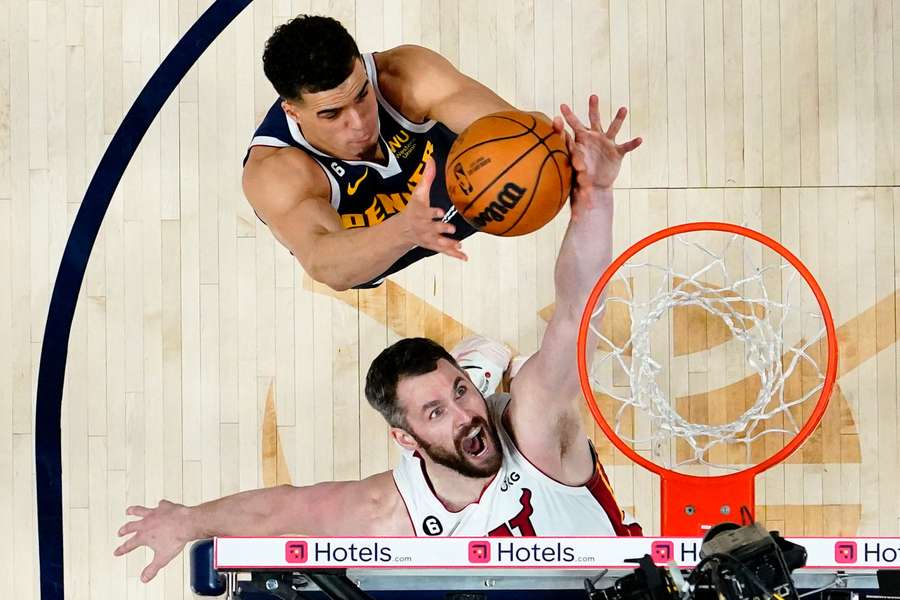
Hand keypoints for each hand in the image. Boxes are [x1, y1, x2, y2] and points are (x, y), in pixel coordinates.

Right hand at [114, 500, 193, 582]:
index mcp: (144, 536)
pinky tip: (160, 504)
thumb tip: (144, 578)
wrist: (187, 523)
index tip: (117, 552)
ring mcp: (155, 513)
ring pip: (140, 511)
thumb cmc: (176, 539)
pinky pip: (161, 504)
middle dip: (124, 530)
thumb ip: (152, 568)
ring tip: (129, 511)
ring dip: (133, 511)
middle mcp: (146, 523)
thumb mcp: (162, 558)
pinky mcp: (165, 506)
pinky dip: (160, 505)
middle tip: (120, 532)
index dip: (122, 549)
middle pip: (131, 526)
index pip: (129, 544)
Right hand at [401, 158, 467, 260]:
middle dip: (441, 229)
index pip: (427, 213)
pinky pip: (445, 251)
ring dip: (449, 244)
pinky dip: (454, 255)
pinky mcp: (435, 246)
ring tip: (459, 244)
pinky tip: (464, 257)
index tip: (440, 212)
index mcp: (421, 214)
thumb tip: (431, 159)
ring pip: (440, 242)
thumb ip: (427, 178)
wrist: (404, 230)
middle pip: (434, 229)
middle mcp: (425, 227)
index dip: (433, 213)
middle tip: (451, 229)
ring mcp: (430, 238)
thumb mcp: (419, 193)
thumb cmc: (414, 209)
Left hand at [553, 95, 641, 216]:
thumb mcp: (569, 177)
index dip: (568, 117)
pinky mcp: (617, 152)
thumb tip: (556, 178)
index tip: (561, 107)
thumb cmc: (579, 179)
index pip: (573, 127)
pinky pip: (626, 146)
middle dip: (593, 108)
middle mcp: (594, 139)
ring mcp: (606, 144)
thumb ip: (560, 171)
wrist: (594, 186)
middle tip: (593, 96)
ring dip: (618, 119)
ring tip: (623, 109)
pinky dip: (632, 143)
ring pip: (612, 128)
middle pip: (593, 120)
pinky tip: (639, 139)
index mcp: (581, 141)